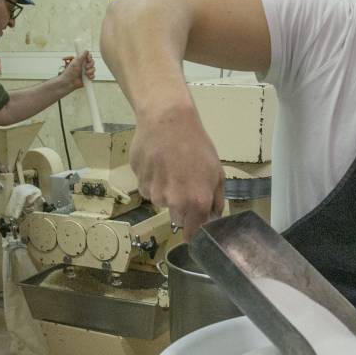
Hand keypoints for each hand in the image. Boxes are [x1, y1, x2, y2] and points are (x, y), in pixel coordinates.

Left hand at [61, 51, 94, 91]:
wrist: (69, 81)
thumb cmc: (70, 71)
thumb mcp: (76, 61)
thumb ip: (82, 55)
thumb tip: (86, 50)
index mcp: (81, 61)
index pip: (88, 56)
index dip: (89, 57)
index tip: (88, 59)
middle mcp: (84, 65)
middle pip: (92, 62)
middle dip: (90, 64)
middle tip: (86, 67)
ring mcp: (86, 72)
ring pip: (93, 69)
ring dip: (90, 71)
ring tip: (86, 73)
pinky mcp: (87, 78)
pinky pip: (93, 75)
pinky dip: (91, 76)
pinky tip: (87, 77)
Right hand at [130, 111, 223, 233]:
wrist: (167, 120)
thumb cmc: (196, 145)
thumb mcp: (216, 171)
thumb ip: (216, 199)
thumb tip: (213, 216)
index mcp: (195, 203)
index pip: (192, 234)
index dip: (194, 233)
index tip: (194, 229)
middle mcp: (173, 203)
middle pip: (176, 217)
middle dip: (182, 207)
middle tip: (186, 182)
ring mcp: (153, 193)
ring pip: (161, 201)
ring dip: (166, 190)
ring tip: (171, 166)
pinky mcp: (138, 182)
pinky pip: (147, 188)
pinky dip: (152, 180)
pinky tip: (158, 162)